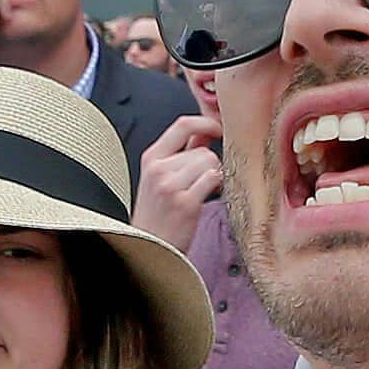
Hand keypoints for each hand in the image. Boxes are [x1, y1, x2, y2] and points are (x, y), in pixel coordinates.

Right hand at [130, 112, 223, 253]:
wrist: (149, 246)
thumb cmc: (158, 213)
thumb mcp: (160, 176)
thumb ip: (183, 152)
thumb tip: (207, 131)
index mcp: (151, 158)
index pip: (183, 124)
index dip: (207, 122)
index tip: (219, 129)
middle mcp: (158, 169)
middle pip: (203, 149)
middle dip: (210, 163)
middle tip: (202, 181)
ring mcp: (171, 186)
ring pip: (210, 162)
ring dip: (213, 176)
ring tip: (201, 190)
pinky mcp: (185, 203)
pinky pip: (214, 179)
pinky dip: (217, 186)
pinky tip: (206, 196)